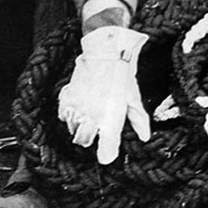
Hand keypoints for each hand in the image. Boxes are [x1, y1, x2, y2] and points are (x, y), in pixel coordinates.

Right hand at [57, 26, 150, 163]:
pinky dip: (69, 116)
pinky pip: (63, 115)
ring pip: (72, 129)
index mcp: (111, 118)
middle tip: (96, 132)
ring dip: (79, 128)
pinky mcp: (67, 98)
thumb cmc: (122, 74)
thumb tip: (144, 137)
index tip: (107, 156)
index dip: (106, 154)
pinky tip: (77, 110)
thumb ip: (138, 120)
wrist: (105, 51)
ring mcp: (77, 107)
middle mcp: (93, 116)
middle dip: (90, 140)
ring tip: (87, 118)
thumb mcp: (133, 97)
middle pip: (84, 141)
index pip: (106, 148)